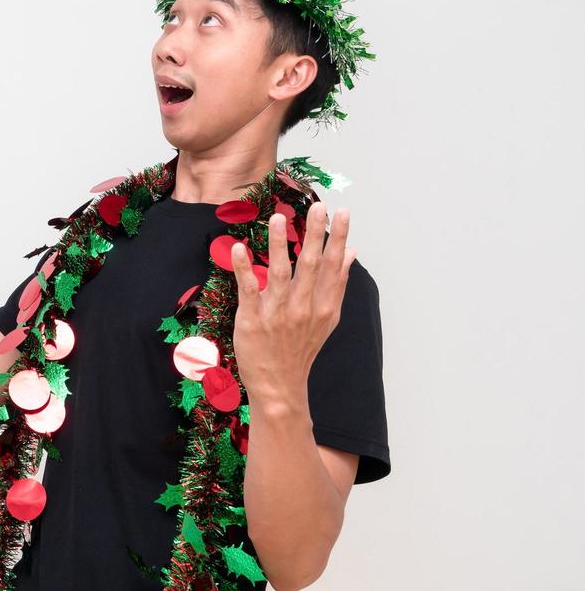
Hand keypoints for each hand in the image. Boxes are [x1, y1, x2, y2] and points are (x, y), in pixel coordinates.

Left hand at [230, 202, 355, 409]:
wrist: (279, 385)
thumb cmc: (300, 347)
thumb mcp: (327, 317)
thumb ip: (337, 283)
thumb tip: (351, 253)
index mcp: (323, 305)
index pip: (332, 265)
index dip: (337, 238)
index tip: (342, 211)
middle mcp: (303, 307)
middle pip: (310, 265)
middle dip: (316, 234)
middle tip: (320, 206)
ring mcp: (278, 313)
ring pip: (279, 272)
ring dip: (277, 244)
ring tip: (277, 217)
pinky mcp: (253, 319)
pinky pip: (248, 289)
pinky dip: (244, 268)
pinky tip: (239, 248)